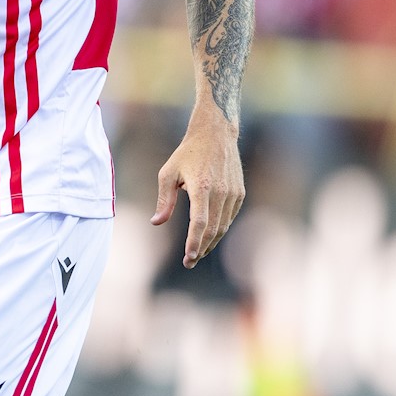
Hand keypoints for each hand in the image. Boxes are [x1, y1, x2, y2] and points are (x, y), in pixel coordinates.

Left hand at [151, 115, 245, 267]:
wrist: (215, 134)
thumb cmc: (187, 153)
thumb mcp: (168, 173)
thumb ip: (164, 200)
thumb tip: (156, 223)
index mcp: (202, 187)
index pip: (200, 223)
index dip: (194, 243)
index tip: (188, 257)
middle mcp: (220, 192)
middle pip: (213, 230)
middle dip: (200, 249)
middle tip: (189, 262)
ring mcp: (233, 193)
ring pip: (223, 226)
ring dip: (210, 242)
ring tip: (197, 253)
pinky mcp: (239, 193)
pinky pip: (229, 217)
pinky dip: (219, 229)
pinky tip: (208, 236)